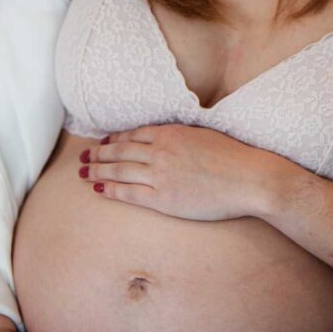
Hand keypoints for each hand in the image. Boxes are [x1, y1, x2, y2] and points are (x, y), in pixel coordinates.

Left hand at [79, 124, 290, 220]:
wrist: (248, 179)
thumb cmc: (233, 157)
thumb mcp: (203, 135)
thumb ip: (181, 136)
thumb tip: (167, 136)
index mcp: (171, 133)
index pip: (133, 134)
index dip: (114, 139)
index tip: (103, 142)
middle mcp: (160, 151)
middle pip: (120, 151)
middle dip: (99, 153)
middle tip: (84, 156)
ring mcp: (160, 175)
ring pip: (119, 171)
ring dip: (98, 170)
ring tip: (84, 172)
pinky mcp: (163, 198)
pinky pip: (129, 193)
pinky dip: (111, 189)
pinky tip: (100, 189)